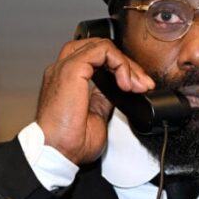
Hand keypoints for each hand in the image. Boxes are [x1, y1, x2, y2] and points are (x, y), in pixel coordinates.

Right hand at [36, 38, 154, 164]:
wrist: (56, 151)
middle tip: (142, 84)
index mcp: (67, 80)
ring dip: (125, 63)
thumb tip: (119, 89)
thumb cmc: (69, 142)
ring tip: (137, 84)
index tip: (137, 86)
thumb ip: (104, 97)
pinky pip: (102, 51)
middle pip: (99, 48)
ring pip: (102, 46)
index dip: (119, 68)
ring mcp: (65, 67)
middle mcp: (63, 70)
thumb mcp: (96, 115)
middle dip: (126, 64)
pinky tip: (126, 83)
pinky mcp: (72, 69)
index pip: (95, 58)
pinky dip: (120, 63)